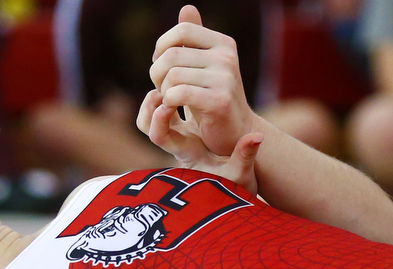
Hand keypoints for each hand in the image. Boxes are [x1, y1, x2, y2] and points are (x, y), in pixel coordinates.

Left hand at [138, 88, 261, 192]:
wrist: (230, 183)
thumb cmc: (235, 180)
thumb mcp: (241, 172)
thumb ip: (246, 155)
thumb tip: (257, 137)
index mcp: (186, 154)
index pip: (159, 137)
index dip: (157, 120)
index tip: (167, 104)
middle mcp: (177, 143)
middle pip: (147, 125)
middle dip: (149, 106)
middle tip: (163, 86)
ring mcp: (177, 135)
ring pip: (150, 117)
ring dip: (155, 97)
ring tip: (169, 81)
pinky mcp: (180, 127)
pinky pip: (162, 109)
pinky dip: (167, 94)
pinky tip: (181, 82)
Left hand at [147, 5, 255, 158]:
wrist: (234, 133)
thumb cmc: (212, 97)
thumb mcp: (203, 65)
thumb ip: (194, 39)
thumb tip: (187, 8)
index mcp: (223, 43)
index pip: (181, 30)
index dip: (163, 47)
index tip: (161, 65)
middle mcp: (227, 57)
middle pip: (172, 55)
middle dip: (157, 72)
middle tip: (161, 87)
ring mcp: (225, 78)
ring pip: (172, 75)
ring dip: (162, 90)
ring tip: (168, 99)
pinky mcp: (219, 101)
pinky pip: (178, 94)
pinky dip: (167, 101)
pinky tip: (170, 107)